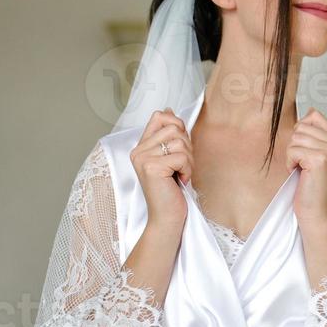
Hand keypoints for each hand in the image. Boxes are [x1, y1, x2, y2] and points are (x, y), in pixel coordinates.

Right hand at [131, 108, 191, 232]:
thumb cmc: (171, 190)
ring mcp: (143, 158)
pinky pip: (181, 157)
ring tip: (180, 174)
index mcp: (141, 147)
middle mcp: (138, 151)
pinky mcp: (152, 167)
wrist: (167, 217)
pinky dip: (188, 170)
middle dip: (187, 146)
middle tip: (181, 166)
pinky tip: (180, 181)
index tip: (180, 145)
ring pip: (180, 141)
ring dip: (188, 160)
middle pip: (174, 127)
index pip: (159, 116)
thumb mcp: (170, 158)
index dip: (176, 124)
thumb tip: (169, 109)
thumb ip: (169, 136)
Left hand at [287, 107, 326, 231]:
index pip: (314, 116)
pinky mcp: (319, 160)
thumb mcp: (319, 156)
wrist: (318, 213)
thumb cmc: (314, 188)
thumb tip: (309, 111)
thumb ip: (315, 135)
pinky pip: (292, 150)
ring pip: (296, 138)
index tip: (305, 151)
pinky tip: (300, 174)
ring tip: (302, 169)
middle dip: (295, 145)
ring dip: (292, 155)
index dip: (302, 132)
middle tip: (303, 164)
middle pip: (302, 126)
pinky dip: (290, 163)